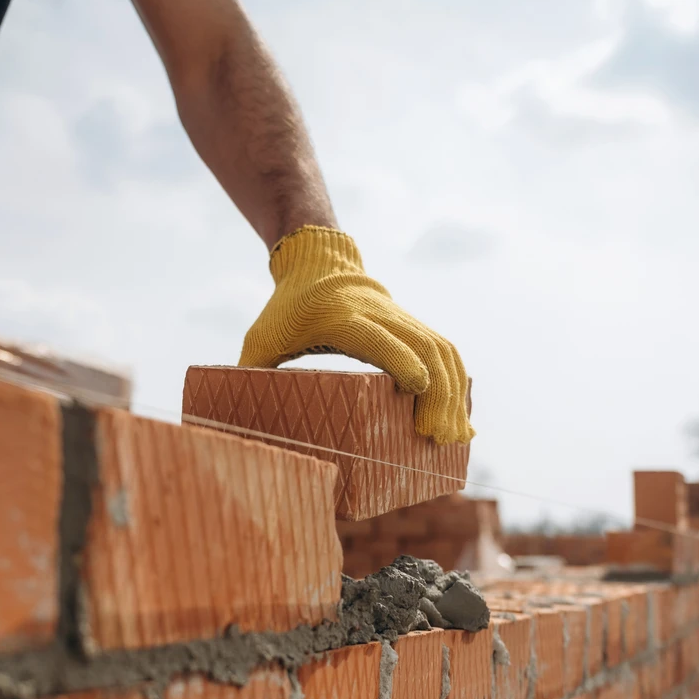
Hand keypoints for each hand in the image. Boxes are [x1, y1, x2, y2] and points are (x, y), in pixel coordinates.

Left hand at [239, 226, 472, 443]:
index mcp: (342, 317)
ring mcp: (402, 318)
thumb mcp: (263, 336)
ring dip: (454, 393)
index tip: (417, 386)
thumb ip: (251, 371)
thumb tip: (234, 419)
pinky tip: (463, 417)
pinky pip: (446, 351)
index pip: (377, 336)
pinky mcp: (414, 325)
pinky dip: (459, 383)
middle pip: (422, 347)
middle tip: (435, 437)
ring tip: (455, 437)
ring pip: (442, 350)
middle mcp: (380, 315)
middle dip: (436, 392)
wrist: (319, 261)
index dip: (399, 358)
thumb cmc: (287, 308)